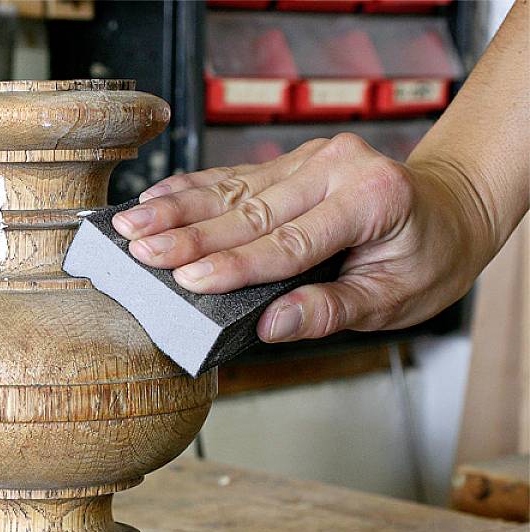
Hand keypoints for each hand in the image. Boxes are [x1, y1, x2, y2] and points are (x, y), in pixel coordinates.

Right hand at [110, 133, 489, 342]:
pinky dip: (190, 189)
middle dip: (188, 234)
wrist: (450, 207)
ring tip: (129, 223)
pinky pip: (234, 176)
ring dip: (175, 208)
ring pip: (232, 188)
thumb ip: (332, 309)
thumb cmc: (427, 258)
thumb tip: (271, 325)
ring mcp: (311, 158)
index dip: (235, 265)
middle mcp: (338, 168)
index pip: (289, 242)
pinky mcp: (291, 161)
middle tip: (138, 250)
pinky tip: (153, 197)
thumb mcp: (395, 299)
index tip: (187, 280)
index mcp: (372, 201)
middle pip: (250, 209)